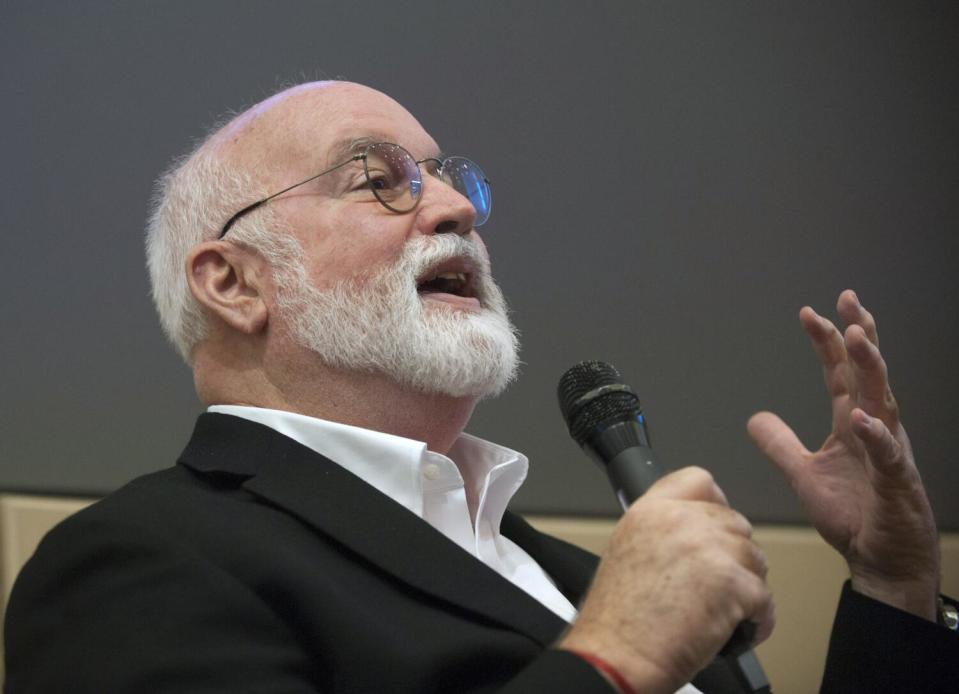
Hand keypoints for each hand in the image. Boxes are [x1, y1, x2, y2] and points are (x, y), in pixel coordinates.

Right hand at [559, 467, 773, 692]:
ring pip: (754, 559)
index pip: (699, 480)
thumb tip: (697, 537)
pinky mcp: (732, 582)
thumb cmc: (616, 618)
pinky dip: (757, 620)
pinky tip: (733, 632)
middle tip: (718, 584)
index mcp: (650, 510)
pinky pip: (764, 598)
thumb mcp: (627, 550)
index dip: (715, 503)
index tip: (718, 525)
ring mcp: (708, 548)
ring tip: (724, 612)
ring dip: (746, 587)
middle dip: (734, 555)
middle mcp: (680, 521)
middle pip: (735, 522)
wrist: (615, 655)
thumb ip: (662, 531)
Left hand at [748, 290, 939, 619]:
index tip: (808, 313)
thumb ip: (781, 445)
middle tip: (847, 299)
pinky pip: (886, 453)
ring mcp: (889, 452)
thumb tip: (754, 417)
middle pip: (866, 372)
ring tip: (856, 336)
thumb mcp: (805, 474)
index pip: (839, 373)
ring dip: (870, 368)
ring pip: (882, 399)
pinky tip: (859, 416)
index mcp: (853, 423)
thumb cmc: (854, 516)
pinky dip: (873, 434)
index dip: (825, 343)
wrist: (881, 561)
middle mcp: (874, 429)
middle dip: (858, 334)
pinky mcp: (896, 482)